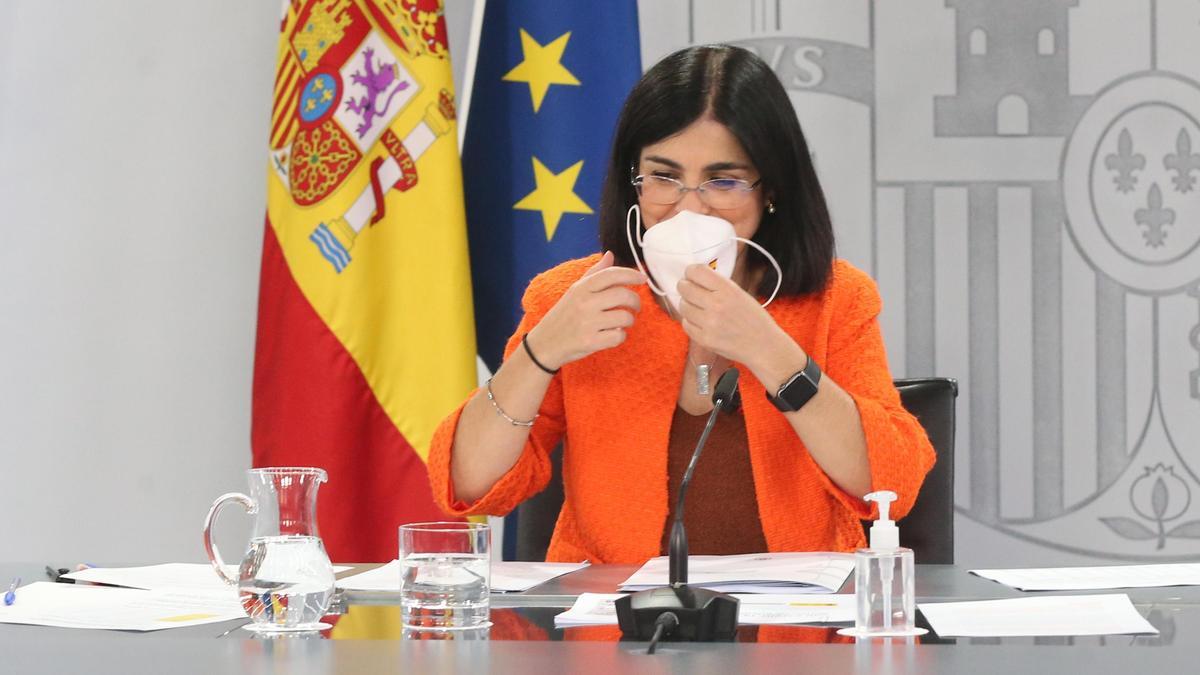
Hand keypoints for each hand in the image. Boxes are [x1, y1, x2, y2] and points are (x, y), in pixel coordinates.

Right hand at [526, 251, 645, 369]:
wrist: (545, 343)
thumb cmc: (564, 315)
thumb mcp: (575, 291)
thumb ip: (594, 273)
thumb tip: (610, 254)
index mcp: (582, 288)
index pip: (611, 274)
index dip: (631, 274)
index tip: (642, 278)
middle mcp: (585, 303)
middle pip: (623, 295)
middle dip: (636, 301)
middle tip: (635, 306)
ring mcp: (588, 323)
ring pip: (625, 317)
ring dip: (629, 320)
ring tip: (621, 322)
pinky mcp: (591, 342)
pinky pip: (619, 336)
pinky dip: (620, 336)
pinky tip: (612, 334)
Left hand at [676, 263, 804, 371]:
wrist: (763, 345)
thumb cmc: (753, 319)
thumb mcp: (740, 294)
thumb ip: (718, 285)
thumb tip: (694, 278)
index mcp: (728, 290)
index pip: (696, 271)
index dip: (690, 271)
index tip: (690, 275)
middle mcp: (717, 304)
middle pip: (684, 288)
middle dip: (685, 287)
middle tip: (689, 290)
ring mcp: (709, 323)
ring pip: (683, 306)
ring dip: (688, 305)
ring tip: (698, 308)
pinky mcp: (704, 339)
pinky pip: (686, 324)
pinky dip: (690, 321)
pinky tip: (701, 322)